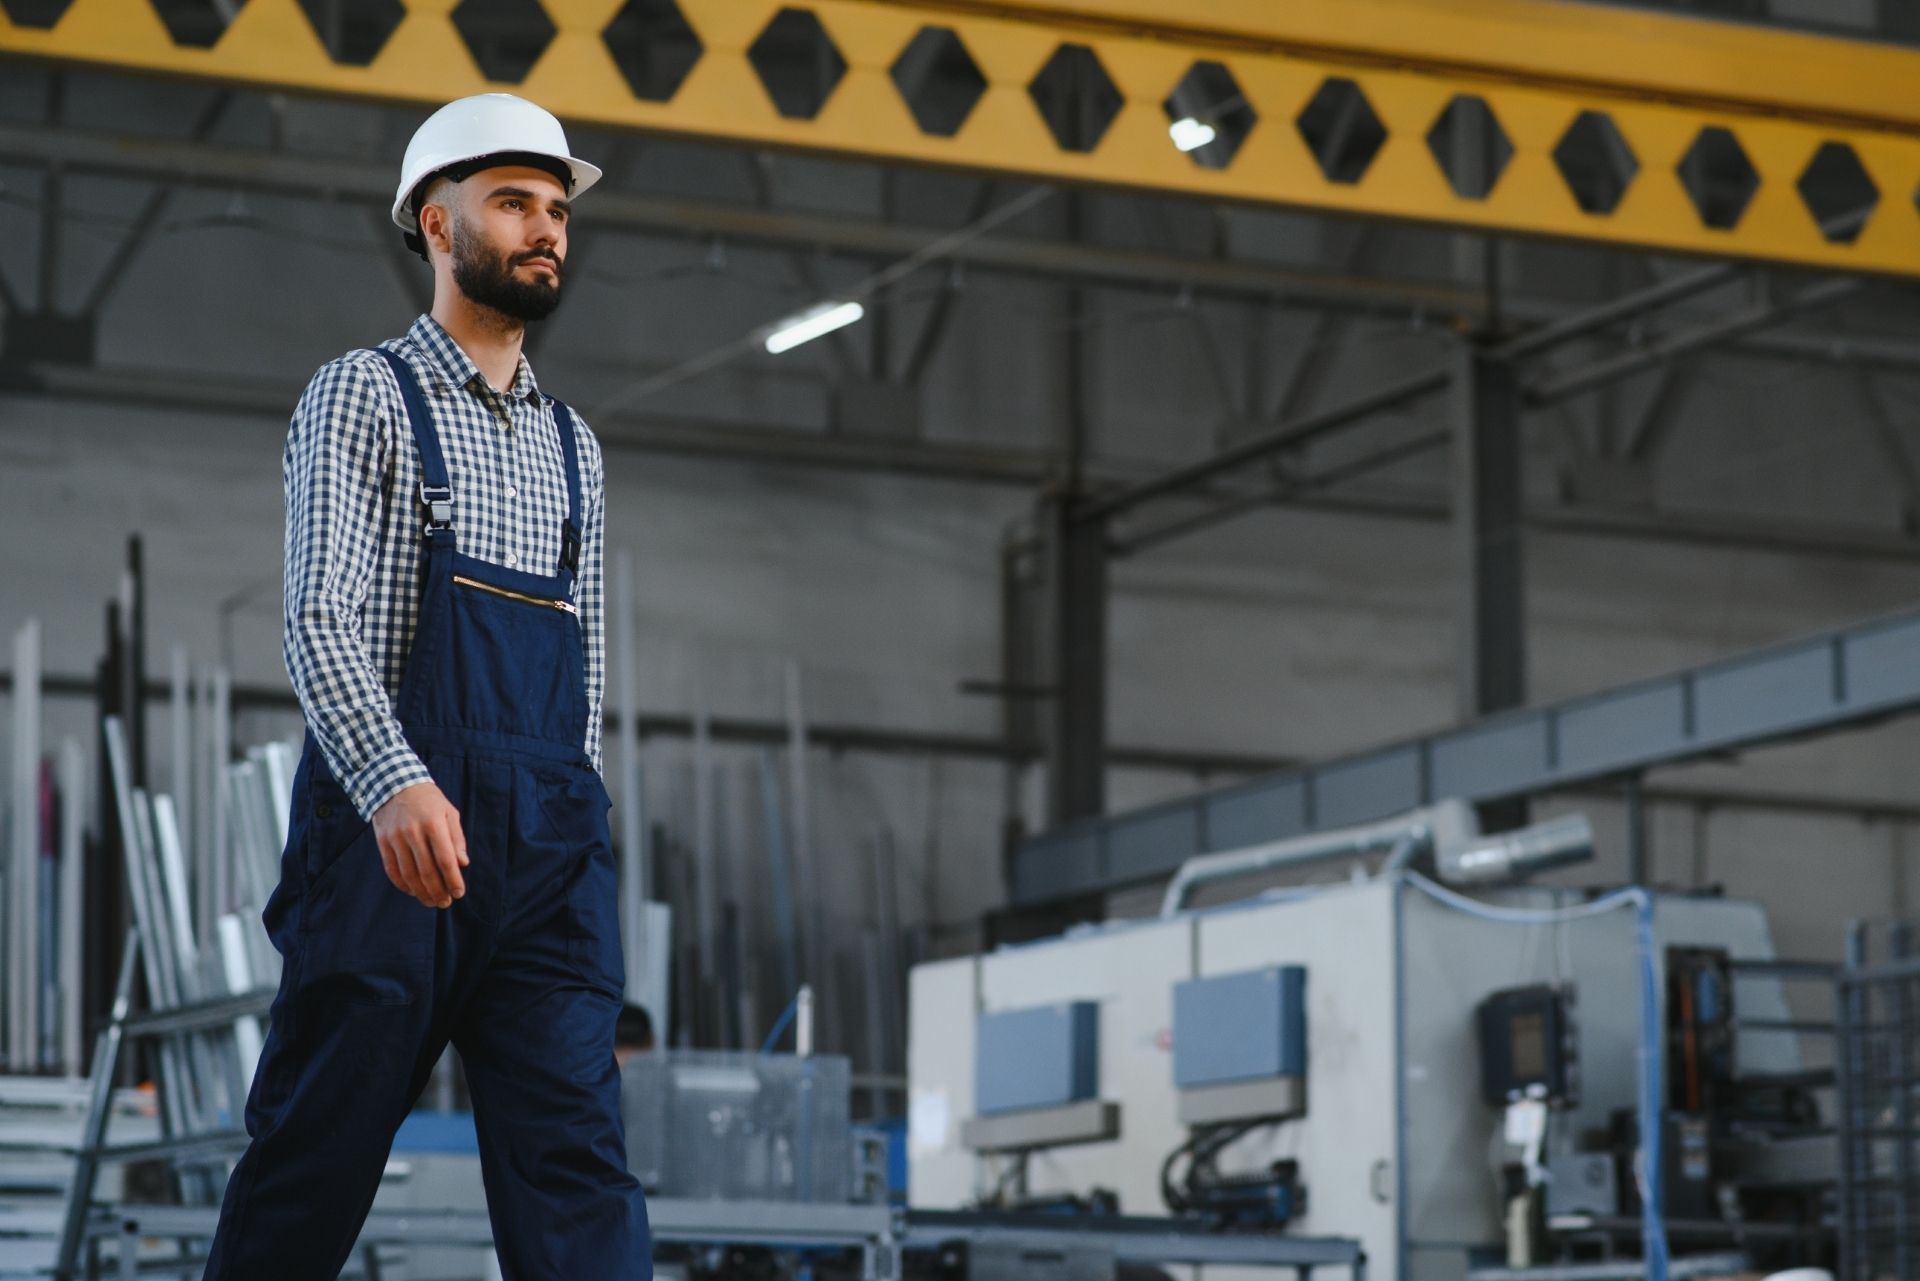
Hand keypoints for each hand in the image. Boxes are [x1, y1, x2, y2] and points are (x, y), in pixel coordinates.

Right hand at [372, 780, 468, 907]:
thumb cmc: (429, 800)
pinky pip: (392, 869)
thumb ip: (457, 838)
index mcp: (434, 824)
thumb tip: (463, 864)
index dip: (453, 879)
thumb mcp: (449, 812)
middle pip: (426, 871)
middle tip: (445, 903)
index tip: (459, 893)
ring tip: (431, 902)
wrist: (394, 783)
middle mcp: (413, 832)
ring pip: (409, 874)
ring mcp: (396, 838)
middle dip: (438, 891)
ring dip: (421, 892)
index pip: (445, 859)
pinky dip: (402, 884)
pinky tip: (413, 891)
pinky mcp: (383, 842)